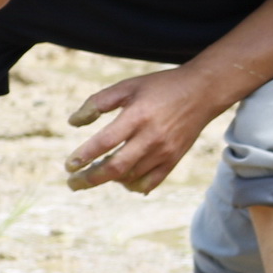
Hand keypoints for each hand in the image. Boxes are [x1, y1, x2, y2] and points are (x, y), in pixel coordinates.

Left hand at [63, 67, 234, 194]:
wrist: (202, 92)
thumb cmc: (160, 87)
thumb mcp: (128, 86)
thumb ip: (98, 102)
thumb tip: (73, 122)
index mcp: (138, 115)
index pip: (105, 142)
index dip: (84, 155)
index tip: (69, 165)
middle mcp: (151, 137)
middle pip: (116, 167)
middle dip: (90, 179)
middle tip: (72, 183)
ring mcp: (164, 151)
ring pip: (130, 177)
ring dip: (109, 179)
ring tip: (95, 174)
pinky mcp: (173, 160)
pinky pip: (150, 182)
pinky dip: (132, 186)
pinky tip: (121, 180)